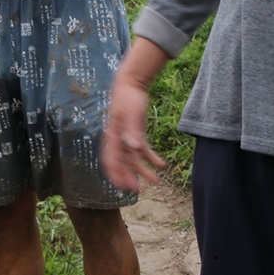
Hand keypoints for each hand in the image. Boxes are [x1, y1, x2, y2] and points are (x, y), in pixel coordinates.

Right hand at [102, 76, 166, 190]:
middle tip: (138, 190)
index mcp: (112, 137)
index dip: (116, 175)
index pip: (111, 161)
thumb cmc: (127, 98)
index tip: (125, 187)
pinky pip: (143, 150)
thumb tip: (133, 148)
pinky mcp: (136, 134)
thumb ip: (131, 131)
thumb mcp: (130, 114)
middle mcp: (117, 140)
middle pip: (122, 163)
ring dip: (144, 171)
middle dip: (130, 177)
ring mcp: (126, 138)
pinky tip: (162, 165)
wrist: (130, 84)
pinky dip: (152, 158)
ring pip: (134, 159)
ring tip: (157, 181)